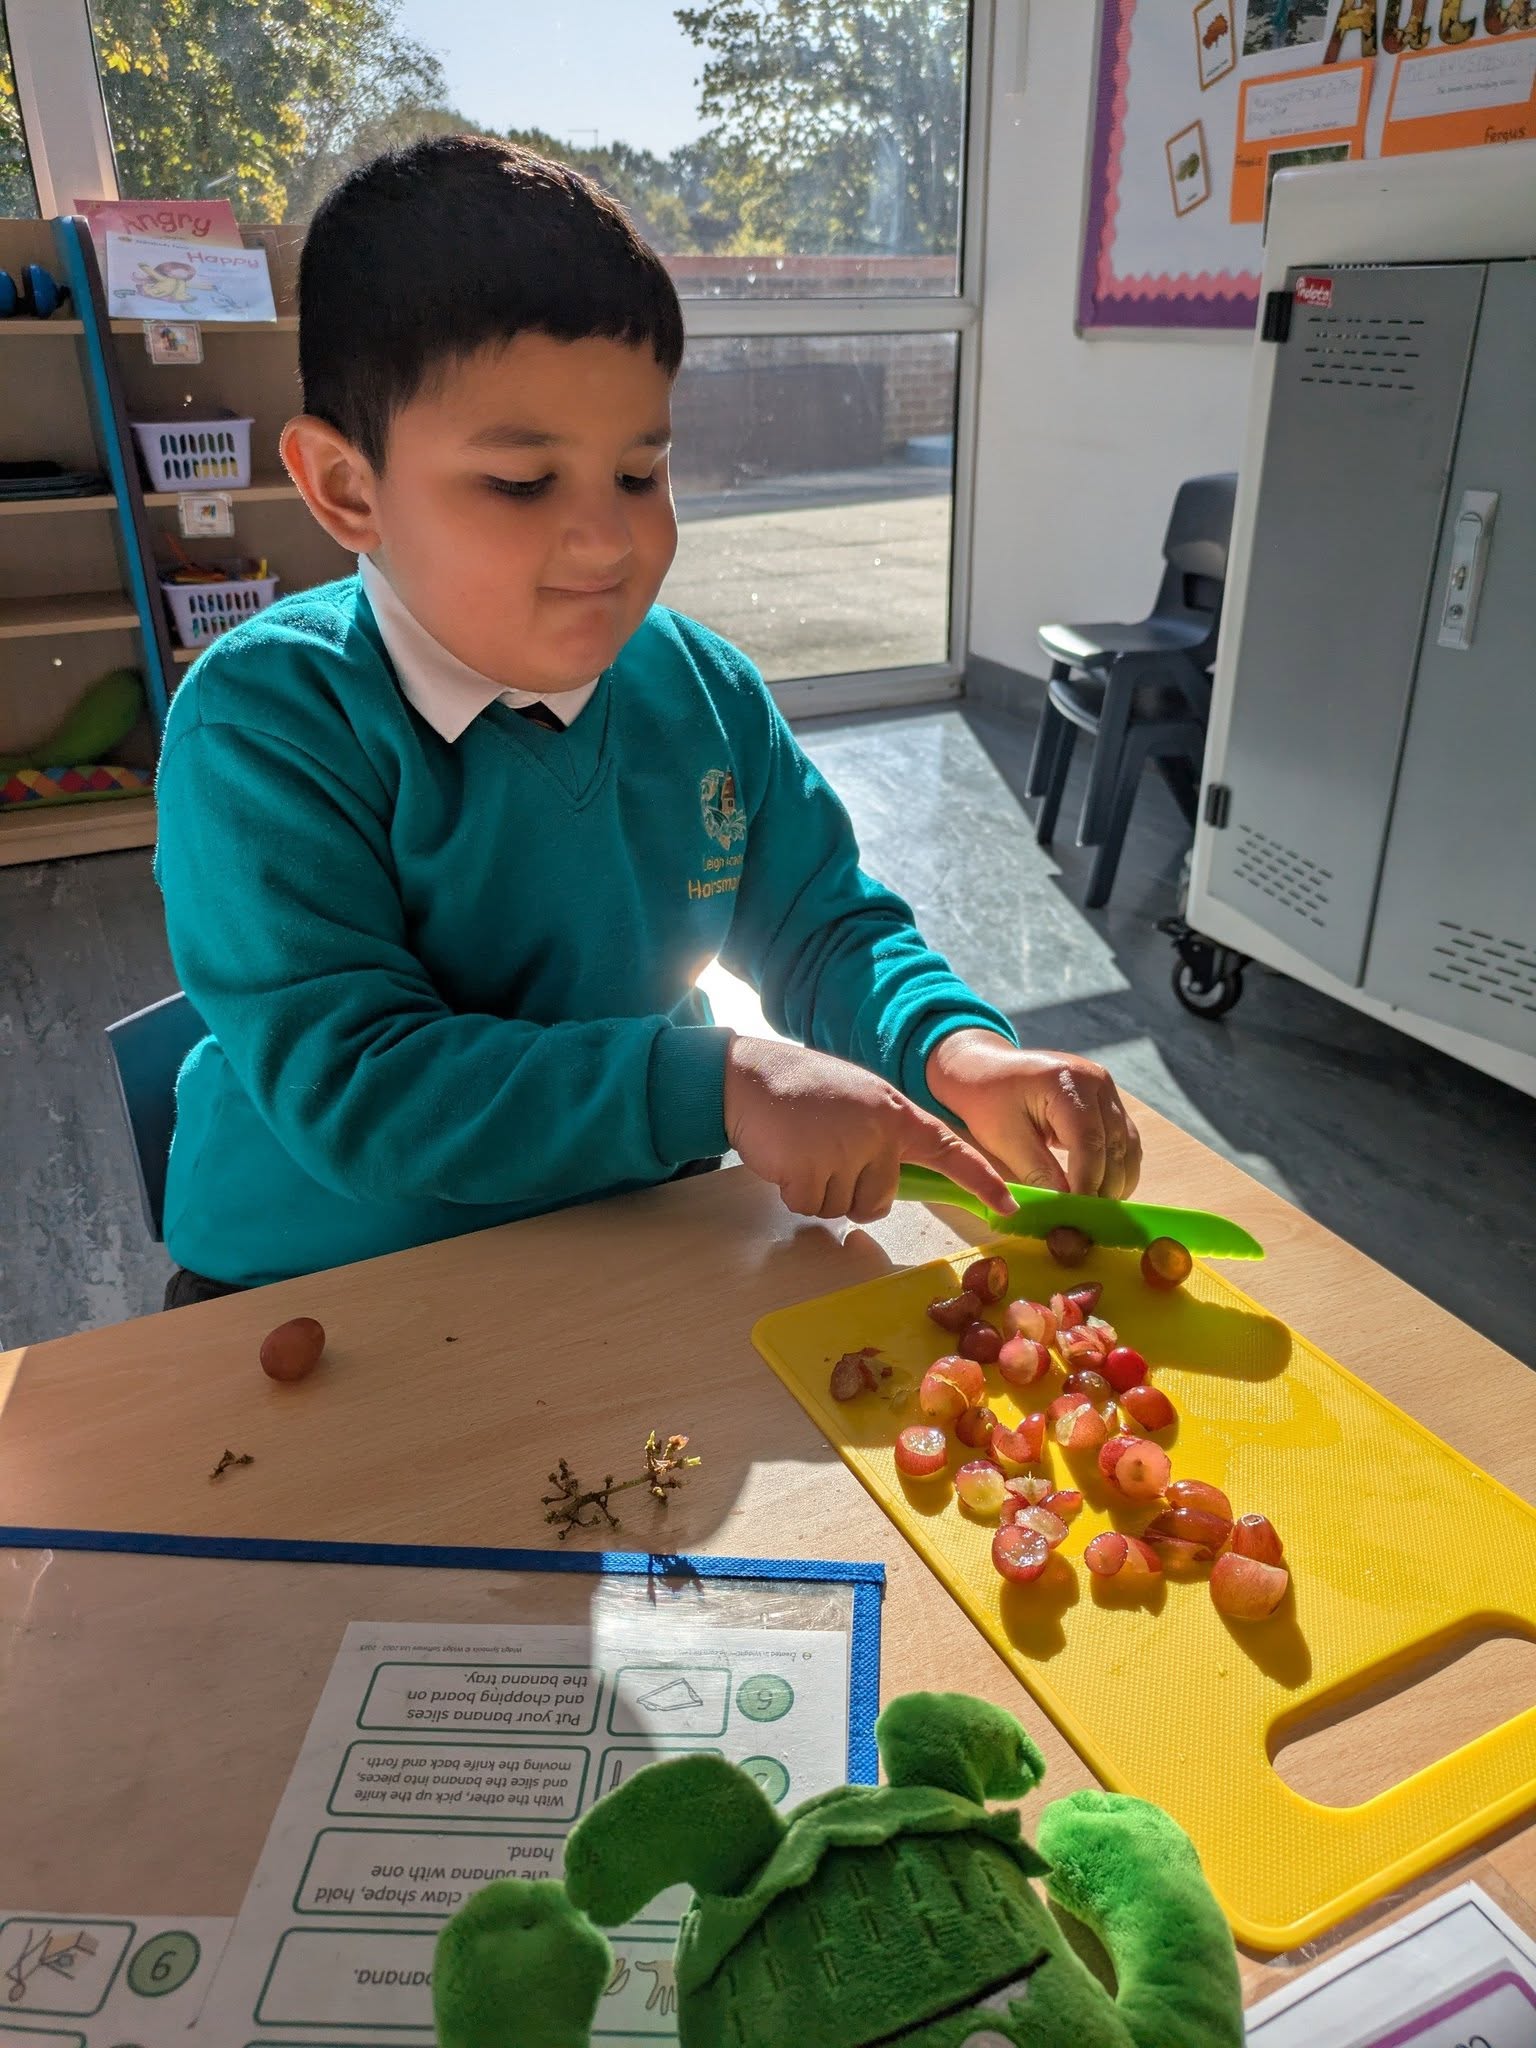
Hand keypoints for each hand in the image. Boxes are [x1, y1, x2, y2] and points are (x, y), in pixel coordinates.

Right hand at [724, 1036, 1016, 1223]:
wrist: (751, 1076)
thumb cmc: (806, 1093)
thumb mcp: (862, 1103)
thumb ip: (885, 1137)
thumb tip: (892, 1186)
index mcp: (895, 1114)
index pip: (949, 1149)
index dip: (981, 1180)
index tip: (1009, 1205)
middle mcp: (878, 1132)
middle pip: (880, 1201)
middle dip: (850, 1191)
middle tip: (825, 1152)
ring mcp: (844, 1150)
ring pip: (843, 1209)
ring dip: (820, 1191)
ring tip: (804, 1148)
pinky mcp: (809, 1169)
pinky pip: (810, 1208)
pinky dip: (794, 1192)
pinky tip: (786, 1157)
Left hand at [925, 1030, 1141, 1199]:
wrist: (984, 1068)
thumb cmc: (986, 1098)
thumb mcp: (1005, 1138)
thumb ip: (1038, 1172)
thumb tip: (1066, 1208)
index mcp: (1068, 1081)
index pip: (1089, 1141)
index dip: (1087, 1183)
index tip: (1077, 1214)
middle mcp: (1096, 1081)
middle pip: (1114, 1145)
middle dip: (1102, 1187)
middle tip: (1086, 1222)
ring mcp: (1106, 1089)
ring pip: (1127, 1146)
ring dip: (1115, 1181)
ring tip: (1094, 1210)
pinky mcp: (1108, 1101)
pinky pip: (1123, 1140)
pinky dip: (1116, 1168)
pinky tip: (1100, 1190)